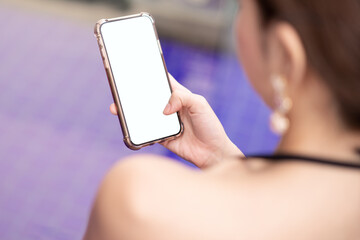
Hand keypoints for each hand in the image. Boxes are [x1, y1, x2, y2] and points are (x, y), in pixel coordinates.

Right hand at [109, 74, 242, 167]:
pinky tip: (130, 128)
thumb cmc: (210, 125)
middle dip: (133, 94)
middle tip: (119, 91)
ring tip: (118, 109)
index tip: (134, 67)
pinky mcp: (162, 137)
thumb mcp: (200, 104)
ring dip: (131, 113)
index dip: (150, 74)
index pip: (161, 81)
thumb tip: (164, 109)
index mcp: (179, 95)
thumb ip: (182, 98)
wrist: (213, 153)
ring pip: (143, 115)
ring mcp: (164, 123)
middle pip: (148, 98)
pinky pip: (146, 133)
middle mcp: (170, 108)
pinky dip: (138, 131)